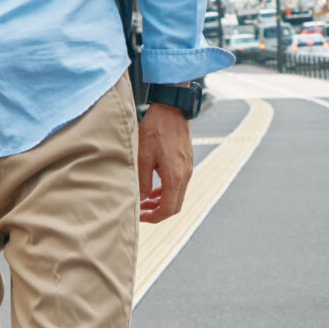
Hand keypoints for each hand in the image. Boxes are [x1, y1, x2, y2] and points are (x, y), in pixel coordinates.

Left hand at [136, 102, 192, 224]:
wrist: (171, 110)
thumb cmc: (155, 131)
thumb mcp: (143, 157)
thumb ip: (143, 182)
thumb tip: (141, 200)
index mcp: (175, 177)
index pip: (168, 209)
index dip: (153, 217)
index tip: (140, 216)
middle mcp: (185, 175)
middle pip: (175, 206)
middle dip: (157, 212)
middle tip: (141, 211)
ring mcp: (188, 169)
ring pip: (178, 196)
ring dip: (162, 202)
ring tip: (145, 200)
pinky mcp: (187, 162)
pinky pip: (179, 184)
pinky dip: (167, 191)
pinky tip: (155, 187)